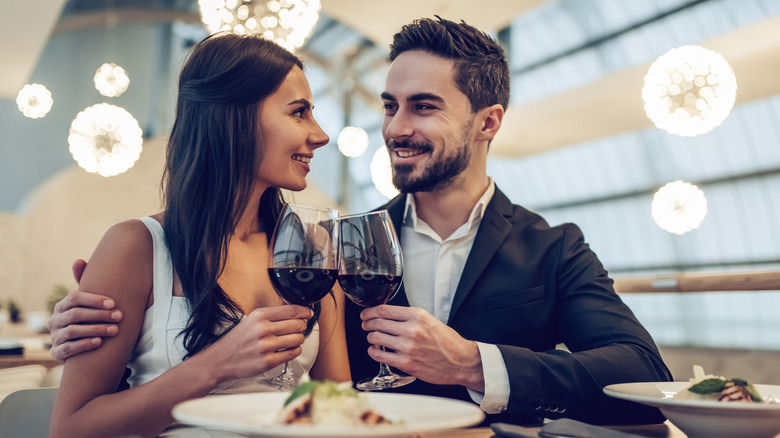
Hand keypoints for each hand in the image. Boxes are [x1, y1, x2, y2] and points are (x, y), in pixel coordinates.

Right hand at [46, 259, 122, 361]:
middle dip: (99, 315)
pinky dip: (84, 345)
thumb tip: (78, 260)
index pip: (75, 298)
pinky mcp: (57, 353)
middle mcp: (55, 320)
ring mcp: (55, 337)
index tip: (113, 303)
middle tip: (119, 316)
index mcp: (62, 306)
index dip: (94, 300)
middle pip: (75, 315)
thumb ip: (86, 282)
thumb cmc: (89, 319)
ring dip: (95, 329)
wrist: (84, 349)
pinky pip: (68, 349)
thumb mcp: (89, 303)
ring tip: (114, 330)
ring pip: (73, 331)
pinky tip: (99, 342)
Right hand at [189, 305, 313, 381]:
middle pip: (298, 324)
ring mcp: (266, 346)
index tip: (308, 314)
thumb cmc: (237, 340)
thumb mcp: (251, 320)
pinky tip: (287, 350)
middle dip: (301, 327)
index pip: (291, 310)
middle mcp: (263, 329)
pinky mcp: (268, 361)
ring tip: (291, 340)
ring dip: (298, 340)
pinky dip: (294, 351)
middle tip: (298, 329)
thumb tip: (295, 311)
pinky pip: (293, 353)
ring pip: (298, 339)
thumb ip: (271, 315)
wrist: (220, 359)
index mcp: (260, 316)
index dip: (305, 311)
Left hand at [360, 305, 483, 390]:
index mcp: (418, 316)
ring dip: (370, 337)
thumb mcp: (430, 321)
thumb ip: (410, 317)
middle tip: (366, 325)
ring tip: (372, 338)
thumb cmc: (448, 342)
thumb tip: (388, 315)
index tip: (366, 314)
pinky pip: (380, 356)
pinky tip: (375, 351)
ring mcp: (408, 347)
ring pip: (376, 338)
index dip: (370, 311)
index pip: (384, 310)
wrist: (461, 362)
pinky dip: (373, 352)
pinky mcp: (406, 363)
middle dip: (367, 323)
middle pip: (377, 323)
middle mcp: (412, 330)